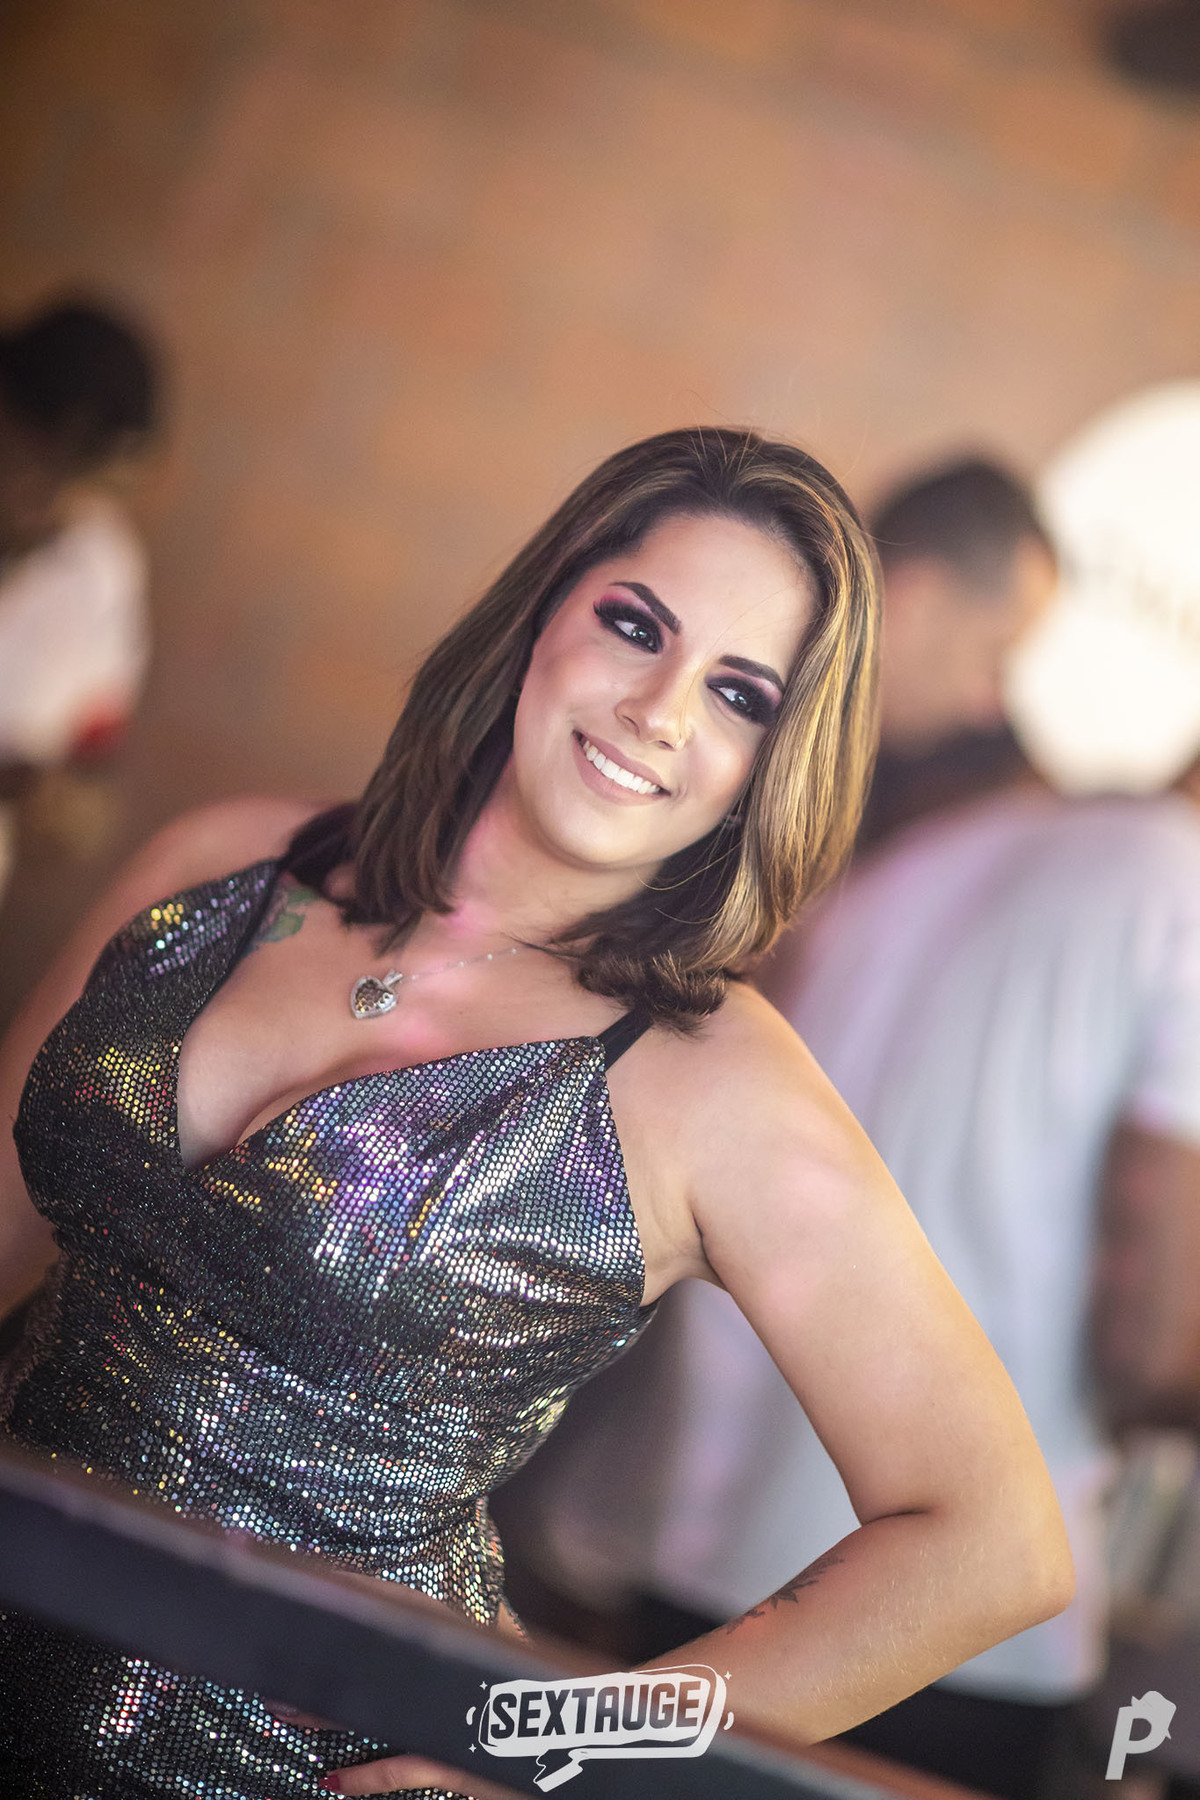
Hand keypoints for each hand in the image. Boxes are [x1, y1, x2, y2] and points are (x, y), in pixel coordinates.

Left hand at [262, 1573, 534, 1796]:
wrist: (592, 1736)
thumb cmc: (544, 1699)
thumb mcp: (516, 1654)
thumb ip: (494, 1634)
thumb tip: (481, 1616)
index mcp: (463, 1635)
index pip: (394, 1603)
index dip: (348, 1589)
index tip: (303, 1578)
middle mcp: (452, 1667)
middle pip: (371, 1656)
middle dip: (320, 1656)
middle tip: (270, 1656)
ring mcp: (452, 1713)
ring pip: (373, 1709)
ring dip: (323, 1712)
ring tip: (281, 1708)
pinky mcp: (458, 1760)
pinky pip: (402, 1766)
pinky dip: (365, 1775)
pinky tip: (332, 1779)